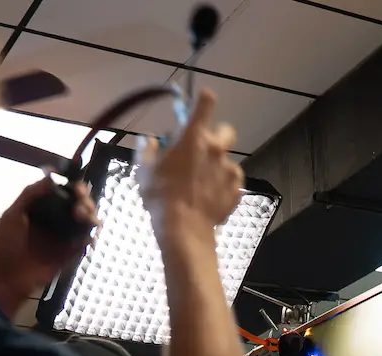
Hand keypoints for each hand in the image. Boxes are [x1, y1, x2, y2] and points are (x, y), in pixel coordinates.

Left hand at [0, 175, 97, 313]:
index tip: (76, 187)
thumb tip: (51, 174)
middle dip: (84, 200)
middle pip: (77, 205)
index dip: (72, 187)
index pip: (62, 192)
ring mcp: (62, 238)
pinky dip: (89, 238)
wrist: (6, 279)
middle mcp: (53, 221)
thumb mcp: (12, 214)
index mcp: (40, 209)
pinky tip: (87, 236)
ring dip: (89, 216)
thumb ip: (30, 193)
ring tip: (83, 217)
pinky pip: (84, 243)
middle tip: (81, 204)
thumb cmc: (4, 246)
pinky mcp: (69, 255)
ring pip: (84, 222)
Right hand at [139, 89, 242, 237]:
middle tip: (202, 151)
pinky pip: (232, 182)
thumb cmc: (161, 196)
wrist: (184, 230)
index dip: (204, 100)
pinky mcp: (236, 190)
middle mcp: (215, 149)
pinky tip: (211, 197)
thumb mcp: (144, 171)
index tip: (202, 101)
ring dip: (217, 166)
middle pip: (226, 130)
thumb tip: (149, 140)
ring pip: (227, 160)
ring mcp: (229, 169)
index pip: (205, 104)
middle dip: (217, 135)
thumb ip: (147, 150)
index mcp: (193, 137)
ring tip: (202, 184)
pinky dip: (223, 186)